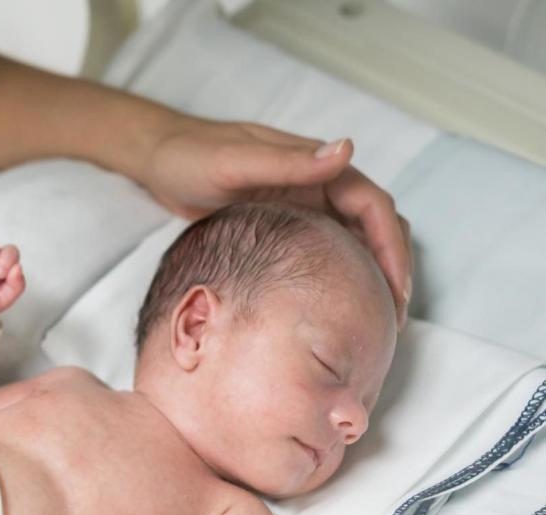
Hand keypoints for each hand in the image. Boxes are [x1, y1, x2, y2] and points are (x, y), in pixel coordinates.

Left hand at [137, 115, 412, 323]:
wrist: (161, 162)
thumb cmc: (192, 156)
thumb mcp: (235, 160)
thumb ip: (288, 160)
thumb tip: (347, 150)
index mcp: (316, 166)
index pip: (373, 205)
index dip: (391, 246)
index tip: (396, 289)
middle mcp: (318, 184)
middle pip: (374, 226)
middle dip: (390, 268)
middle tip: (392, 319)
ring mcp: (304, 206)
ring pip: (354, 242)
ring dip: (369, 276)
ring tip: (372, 322)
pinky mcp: (286, 226)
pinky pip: (325, 251)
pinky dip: (339, 276)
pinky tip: (333, 309)